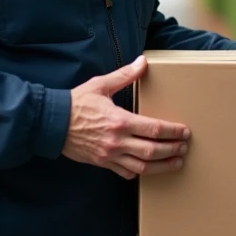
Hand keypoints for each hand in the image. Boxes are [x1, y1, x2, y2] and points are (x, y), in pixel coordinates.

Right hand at [62, 55, 190, 179]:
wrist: (51, 123)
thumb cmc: (76, 103)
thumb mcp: (101, 85)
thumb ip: (124, 75)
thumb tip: (142, 62)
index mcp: (120, 121)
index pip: (154, 129)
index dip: (173, 132)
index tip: (184, 132)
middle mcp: (117, 141)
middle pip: (152, 151)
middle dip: (172, 150)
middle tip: (184, 148)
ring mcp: (109, 155)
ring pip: (142, 167)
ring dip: (161, 166)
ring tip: (175, 162)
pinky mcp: (102, 163)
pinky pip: (125, 172)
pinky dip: (139, 172)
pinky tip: (147, 168)